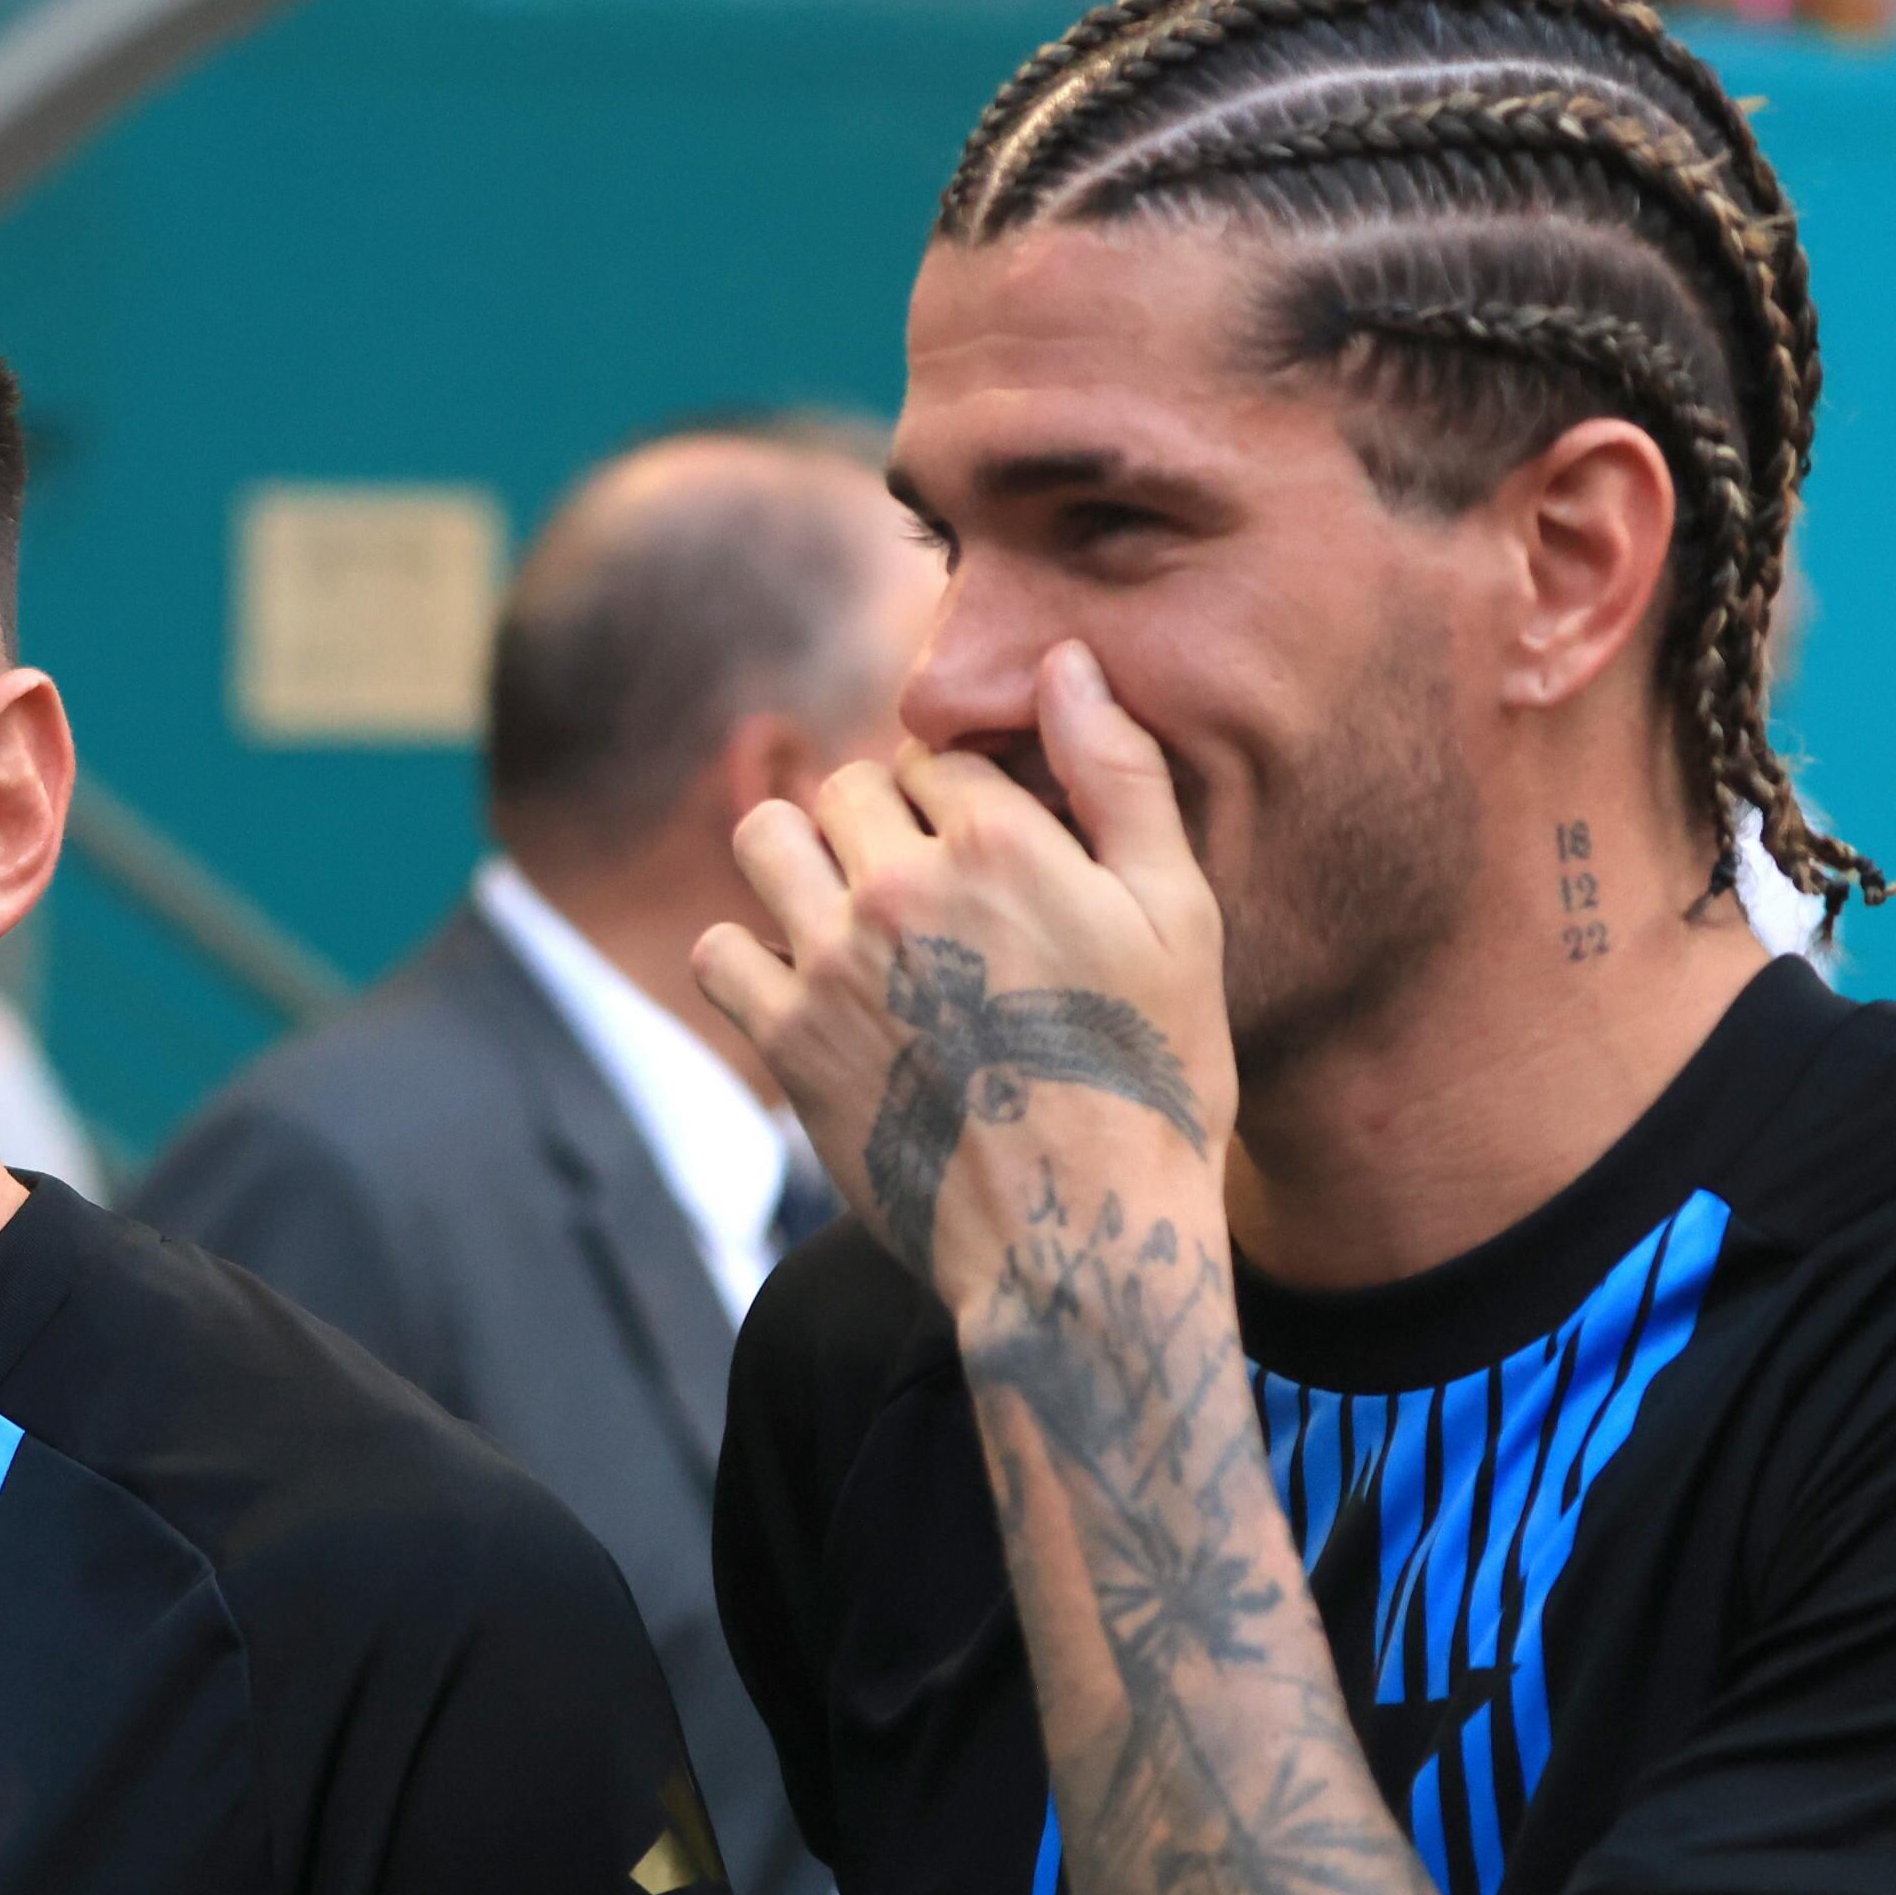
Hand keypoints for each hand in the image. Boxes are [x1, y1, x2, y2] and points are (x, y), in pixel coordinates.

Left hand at [694, 641, 1237, 1307]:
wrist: (1080, 1235)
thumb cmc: (1152, 1075)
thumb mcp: (1177, 914)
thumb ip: (1118, 774)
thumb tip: (1066, 660)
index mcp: (1001, 840)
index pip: (938, 755)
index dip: (961, 798)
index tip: (987, 855)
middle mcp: (901, 886)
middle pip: (847, 786)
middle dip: (880, 821)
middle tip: (926, 893)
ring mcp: (832, 962)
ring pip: (765, 838)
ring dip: (801, 862)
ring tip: (854, 916)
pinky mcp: (786, 1039)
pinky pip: (718, 949)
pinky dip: (749, 957)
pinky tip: (806, 985)